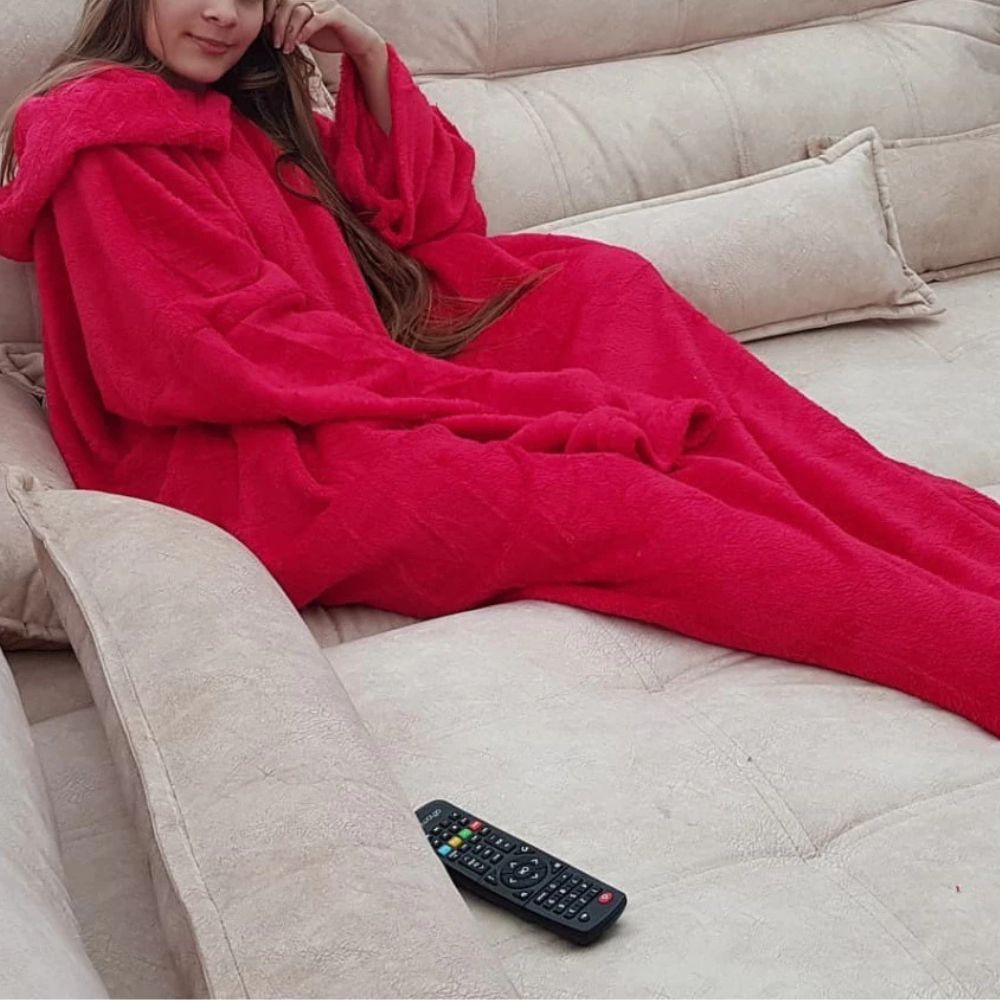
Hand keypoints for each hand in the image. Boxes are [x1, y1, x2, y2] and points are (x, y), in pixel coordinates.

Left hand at [263, 0, 384, 57]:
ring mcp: (325, 4)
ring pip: (299, 10)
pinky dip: (305, 31)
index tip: (265, 27)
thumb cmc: (331, 37)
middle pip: (287, 2)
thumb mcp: (305, 31)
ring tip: (286, 47)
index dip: (269, 9)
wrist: (357, 43)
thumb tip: (270, 32)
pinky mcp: (336, 14)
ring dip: (290, 31)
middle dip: (278, 23)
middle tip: (276, 43)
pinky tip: (300, 42)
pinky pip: (316, 19)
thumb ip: (290, 27)